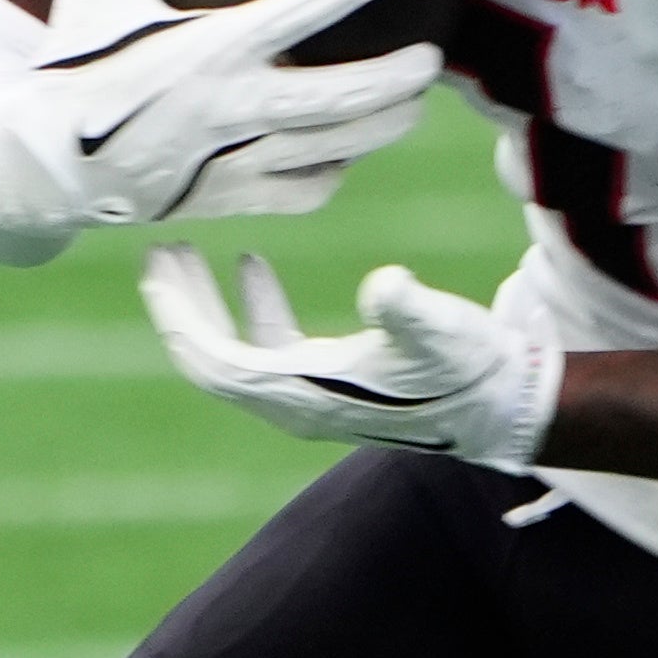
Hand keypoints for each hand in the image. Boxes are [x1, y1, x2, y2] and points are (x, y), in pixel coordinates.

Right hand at [27, 0, 441, 225]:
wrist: (37, 161)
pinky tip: (337, 157)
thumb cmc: (71, 63)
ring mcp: (233, 158)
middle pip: (343, 97)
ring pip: (333, 148)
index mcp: (212, 47)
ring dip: (381, 127)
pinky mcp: (225, 198)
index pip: (302, 12)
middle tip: (432, 57)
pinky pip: (298, 191)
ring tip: (409, 109)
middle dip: (398, 78)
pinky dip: (326, 173)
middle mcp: (234, 105)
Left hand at [139, 248, 561, 471]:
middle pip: (212, 360)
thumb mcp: (441, 329)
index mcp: (305, 395)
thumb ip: (407, 308)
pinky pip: (268, 348)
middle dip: (180, 309)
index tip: (156, 272)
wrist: (501, 405)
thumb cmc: (471, 367)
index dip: (182, 320)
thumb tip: (385, 284)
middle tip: (158, 252)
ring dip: (206, 307)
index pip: (216, 364)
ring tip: (184, 254)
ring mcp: (309, 394)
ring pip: (234, 353)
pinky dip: (252, 308)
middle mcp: (296, 403)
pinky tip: (249, 265)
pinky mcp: (328, 381)